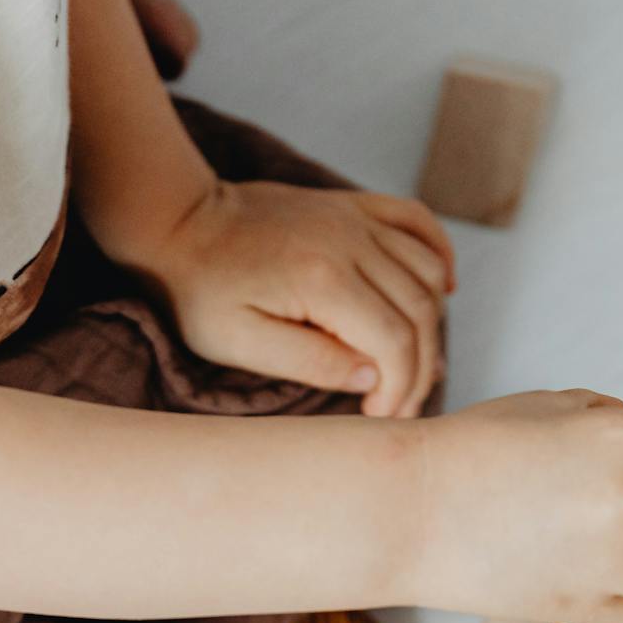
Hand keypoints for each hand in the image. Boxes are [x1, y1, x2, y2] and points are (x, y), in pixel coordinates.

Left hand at [132, 178, 455, 419]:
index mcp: (323, 278)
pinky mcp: (352, 206)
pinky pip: (417, 221)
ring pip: (427, 272)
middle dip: (420, 368)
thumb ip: (311, 361)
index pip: (394, 342)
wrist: (180, 223)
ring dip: (431, 324)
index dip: (400, 388)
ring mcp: (354, 218)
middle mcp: (350, 241)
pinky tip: (442, 291)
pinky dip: (438, 256)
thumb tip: (372, 377)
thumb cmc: (201, 291)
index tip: (381, 416)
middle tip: (399, 405)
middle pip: (421, 311)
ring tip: (410, 365)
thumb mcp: (239, 343)